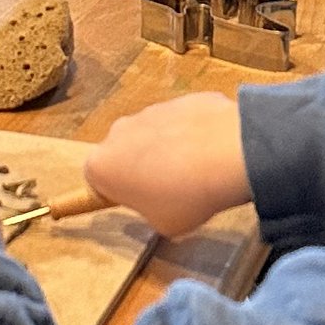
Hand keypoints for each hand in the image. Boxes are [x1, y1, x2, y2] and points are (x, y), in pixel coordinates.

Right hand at [83, 93, 250, 238]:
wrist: (227, 154)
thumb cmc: (186, 197)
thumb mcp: (163, 224)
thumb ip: (151, 211)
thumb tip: (161, 202)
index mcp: (101, 166)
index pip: (97, 182)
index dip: (119, 195)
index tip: (140, 203)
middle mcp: (117, 132)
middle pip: (122, 154)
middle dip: (140, 169)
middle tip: (170, 192)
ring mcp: (149, 111)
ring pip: (151, 135)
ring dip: (167, 151)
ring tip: (196, 173)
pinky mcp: (180, 99)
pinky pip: (181, 122)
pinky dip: (192, 135)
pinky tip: (213, 153)